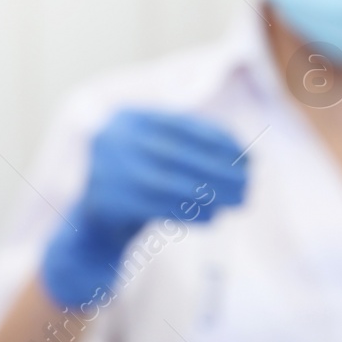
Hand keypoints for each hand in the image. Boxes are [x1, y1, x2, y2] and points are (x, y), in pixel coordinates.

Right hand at [41, 110, 247, 307]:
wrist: (93, 225)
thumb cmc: (139, 184)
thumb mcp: (160, 157)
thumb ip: (194, 150)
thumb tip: (248, 157)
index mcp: (128, 117)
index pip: (181, 125)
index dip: (218, 141)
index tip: (248, 156)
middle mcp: (112, 138)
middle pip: (177, 154)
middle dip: (218, 169)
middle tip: (248, 183)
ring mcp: (104, 169)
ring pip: (167, 182)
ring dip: (208, 193)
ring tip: (237, 200)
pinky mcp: (104, 202)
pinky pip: (155, 208)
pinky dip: (188, 212)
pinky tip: (212, 217)